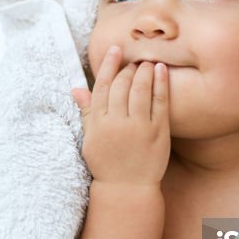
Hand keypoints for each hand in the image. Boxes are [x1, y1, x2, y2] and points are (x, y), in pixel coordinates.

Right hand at [71, 45, 169, 185]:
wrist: (127, 189)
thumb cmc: (106, 163)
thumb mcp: (90, 139)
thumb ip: (87, 112)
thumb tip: (76, 89)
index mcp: (98, 123)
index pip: (102, 86)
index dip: (109, 65)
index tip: (116, 50)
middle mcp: (117, 122)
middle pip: (122, 85)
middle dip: (128, 68)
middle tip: (134, 60)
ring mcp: (139, 127)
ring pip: (140, 89)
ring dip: (144, 71)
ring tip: (148, 62)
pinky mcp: (158, 132)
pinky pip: (160, 101)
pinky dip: (161, 83)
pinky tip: (161, 71)